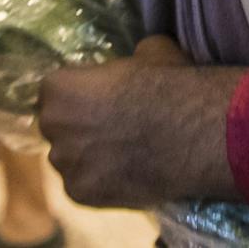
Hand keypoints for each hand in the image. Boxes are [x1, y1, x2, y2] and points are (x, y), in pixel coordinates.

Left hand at [38, 36, 245, 207]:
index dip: (77, 95)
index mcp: (60, 88)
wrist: (194, 133)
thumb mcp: (148, 52)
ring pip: (69, 159)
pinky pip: (83, 186)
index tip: (97, 99)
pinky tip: (126, 173)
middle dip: (76, 126)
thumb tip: (133, 62)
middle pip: (55, 126)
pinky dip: (100, 181)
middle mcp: (53, 126)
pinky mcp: (81, 195)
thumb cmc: (170, 84)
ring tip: (121, 154)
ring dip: (87, 156)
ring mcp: (66, 164)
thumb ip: (125, 61)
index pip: (53, 91)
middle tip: (109, 127)